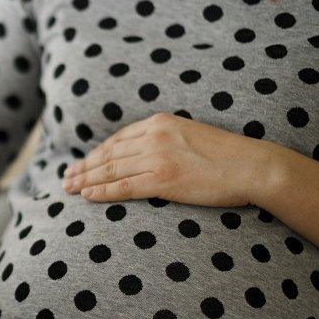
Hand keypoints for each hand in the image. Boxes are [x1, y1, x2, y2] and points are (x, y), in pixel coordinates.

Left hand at [62, 113, 280, 206]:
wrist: (253, 166)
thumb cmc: (228, 156)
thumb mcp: (192, 136)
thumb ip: (167, 140)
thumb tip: (148, 154)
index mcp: (161, 122)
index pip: (119, 139)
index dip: (97, 153)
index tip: (83, 162)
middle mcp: (155, 136)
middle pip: (109, 154)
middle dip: (84, 166)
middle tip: (66, 177)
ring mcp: (158, 158)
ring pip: (111, 170)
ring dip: (86, 179)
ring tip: (68, 188)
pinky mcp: (163, 180)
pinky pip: (124, 187)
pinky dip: (102, 192)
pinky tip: (87, 196)